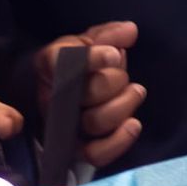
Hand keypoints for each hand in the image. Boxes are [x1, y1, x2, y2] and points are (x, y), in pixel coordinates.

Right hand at [36, 20, 144, 168]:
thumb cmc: (79, 62)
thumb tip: (130, 31)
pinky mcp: (77, 148)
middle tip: (123, 73)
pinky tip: (134, 124)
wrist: (65, 89)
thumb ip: (109, 35)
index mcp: (50, 63)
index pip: (62, 61)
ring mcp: (64, 125)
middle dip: (115, 80)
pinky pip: (95, 153)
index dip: (92, 59)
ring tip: (136, 91)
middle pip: (87, 92)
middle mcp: (52, 96)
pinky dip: (118, 142)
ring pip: (95, 121)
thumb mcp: (90, 41)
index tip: (115, 54)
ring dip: (123, 105)